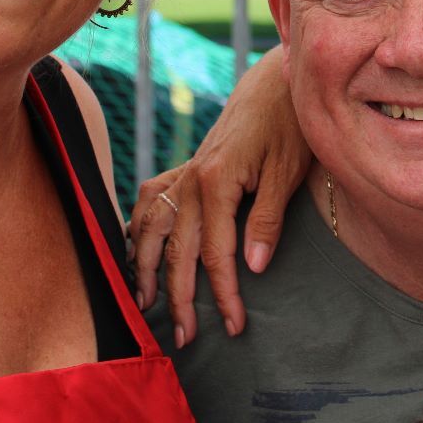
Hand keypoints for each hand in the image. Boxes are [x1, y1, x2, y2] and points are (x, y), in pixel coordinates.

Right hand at [129, 45, 309, 346]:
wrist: (275, 85)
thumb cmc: (288, 126)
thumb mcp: (287, 172)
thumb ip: (268, 218)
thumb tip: (253, 266)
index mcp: (217, 181)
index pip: (215, 252)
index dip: (224, 293)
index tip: (234, 325)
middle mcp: (191, 179)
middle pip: (177, 250)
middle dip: (179, 297)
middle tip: (185, 337)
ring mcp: (183, 173)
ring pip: (152, 228)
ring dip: (145, 268)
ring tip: (145, 305)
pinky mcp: (184, 169)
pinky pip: (150, 202)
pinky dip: (138, 228)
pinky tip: (135, 252)